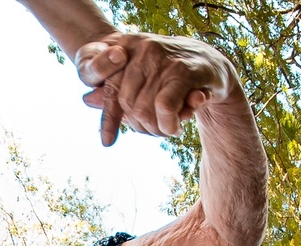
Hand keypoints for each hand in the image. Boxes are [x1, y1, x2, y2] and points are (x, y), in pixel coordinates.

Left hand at [75, 32, 233, 145]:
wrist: (213, 65)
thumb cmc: (172, 76)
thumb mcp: (141, 82)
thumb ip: (115, 91)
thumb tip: (86, 100)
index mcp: (126, 47)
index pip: (110, 90)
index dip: (109, 119)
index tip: (107, 142)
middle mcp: (142, 48)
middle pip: (127, 105)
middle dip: (143, 126)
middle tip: (160, 131)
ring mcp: (162, 56)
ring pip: (144, 110)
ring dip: (158, 129)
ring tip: (172, 128)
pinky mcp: (183, 69)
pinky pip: (163, 106)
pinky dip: (168, 124)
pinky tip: (176, 128)